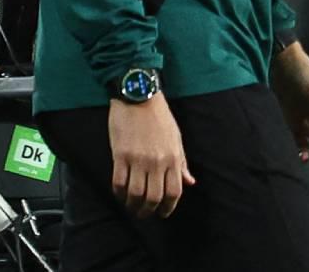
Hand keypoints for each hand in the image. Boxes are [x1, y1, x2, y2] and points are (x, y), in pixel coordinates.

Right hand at [108, 92, 195, 218]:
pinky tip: (119, 192)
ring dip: (132, 204)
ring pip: (136, 193)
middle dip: (148, 210)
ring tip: (130, 206)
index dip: (168, 208)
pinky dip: (118, 191)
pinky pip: (119, 180)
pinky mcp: (120, 153)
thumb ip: (182, 162)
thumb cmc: (159, 115)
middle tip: (142, 213)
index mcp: (173, 158)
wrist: (138, 95)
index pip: (174, 193)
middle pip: (154, 197)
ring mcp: (137, 159)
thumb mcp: (176, 138)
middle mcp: (157, 162)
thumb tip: (189, 182)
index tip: (162, 213)